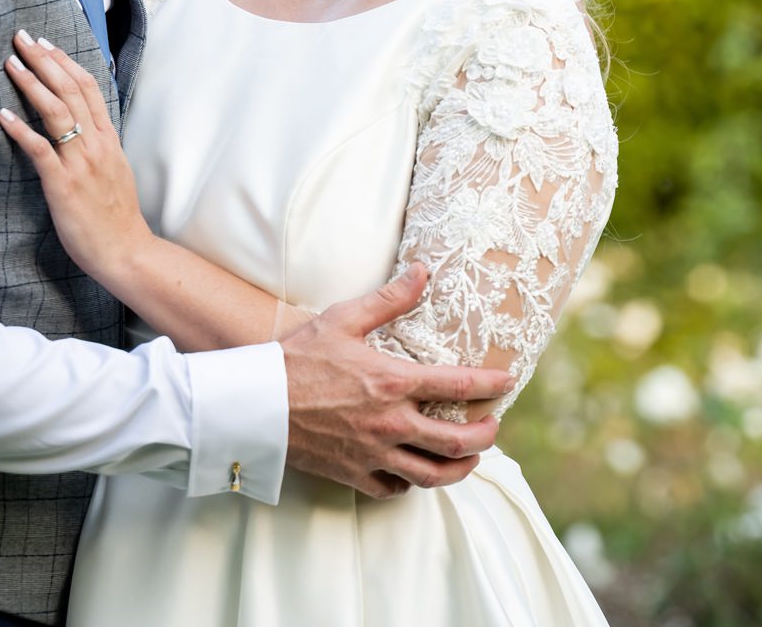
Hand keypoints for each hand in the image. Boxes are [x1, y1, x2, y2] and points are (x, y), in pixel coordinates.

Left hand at [0, 30, 147, 280]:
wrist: (125, 249)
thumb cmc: (116, 215)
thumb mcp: (114, 169)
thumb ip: (97, 145)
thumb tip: (80, 127)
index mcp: (107, 139)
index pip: (88, 88)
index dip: (66, 63)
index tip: (47, 45)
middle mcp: (96, 144)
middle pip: (70, 90)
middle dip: (45, 61)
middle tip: (23, 39)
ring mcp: (81, 162)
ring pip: (57, 112)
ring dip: (32, 84)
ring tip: (12, 64)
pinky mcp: (64, 184)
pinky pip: (41, 150)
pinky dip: (21, 130)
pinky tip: (3, 115)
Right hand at [280, 264, 514, 499]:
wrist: (254, 404)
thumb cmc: (297, 358)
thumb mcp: (344, 320)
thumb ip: (389, 299)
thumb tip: (422, 272)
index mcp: (393, 382)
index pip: (459, 387)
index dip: (491, 385)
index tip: (507, 381)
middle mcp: (390, 423)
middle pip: (457, 442)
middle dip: (484, 437)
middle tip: (493, 427)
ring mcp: (372, 453)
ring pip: (432, 475)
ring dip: (459, 469)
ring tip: (469, 459)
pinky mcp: (352, 474)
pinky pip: (394, 488)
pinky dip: (412, 483)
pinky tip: (416, 470)